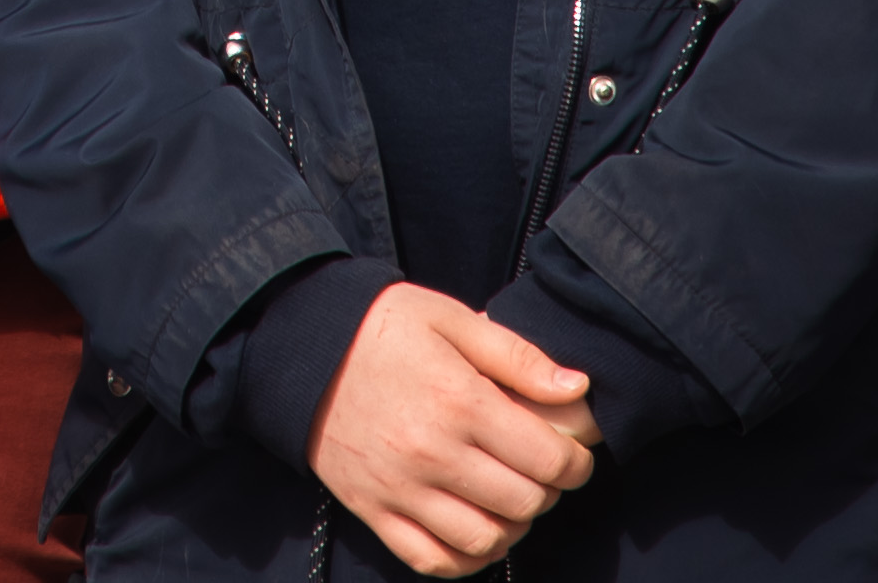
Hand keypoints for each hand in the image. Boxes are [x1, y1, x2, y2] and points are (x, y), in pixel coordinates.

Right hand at [308, 282, 598, 574]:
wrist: (300, 346)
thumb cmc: (382, 326)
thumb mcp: (450, 319)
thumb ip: (517, 356)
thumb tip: (577, 390)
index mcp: (459, 400)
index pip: (548, 459)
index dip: (576, 463)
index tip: (573, 454)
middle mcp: (431, 452)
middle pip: (524, 503)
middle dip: (548, 491)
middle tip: (540, 471)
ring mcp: (400, 488)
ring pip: (484, 540)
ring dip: (512, 526)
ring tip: (509, 499)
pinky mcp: (373, 510)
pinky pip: (433, 560)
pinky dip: (465, 558)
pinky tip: (476, 530)